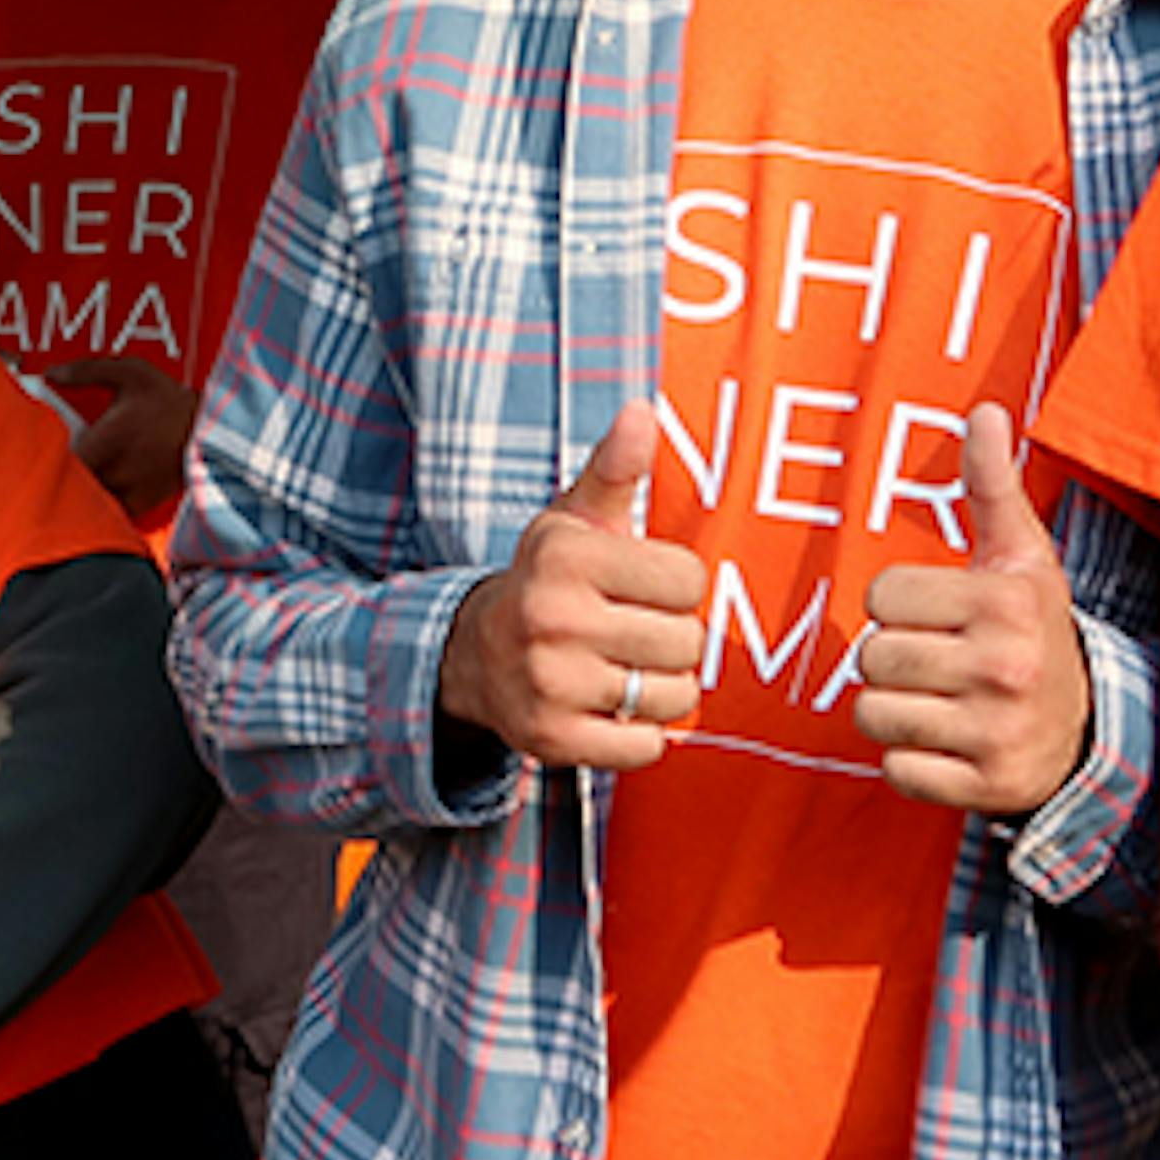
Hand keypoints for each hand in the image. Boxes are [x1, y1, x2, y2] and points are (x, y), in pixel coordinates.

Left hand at [43, 353, 197, 519]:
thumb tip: (52, 373)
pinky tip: (95, 486)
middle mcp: (116, 472)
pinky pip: (106, 512)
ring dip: (76, 491)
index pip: (60, 462)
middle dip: (58, 474)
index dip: (44, 457)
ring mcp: (128, 492)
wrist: (211, 432)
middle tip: (56, 459)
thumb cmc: (170, 401)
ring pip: (86, 502)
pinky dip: (96, 504)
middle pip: (69, 486)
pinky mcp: (139, 505)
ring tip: (74, 474)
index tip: (38, 446)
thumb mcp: (131, 372)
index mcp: (108, 440)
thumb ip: (87, 371)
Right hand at [437, 404, 704, 769]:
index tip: (643, 587)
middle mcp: (554, 619)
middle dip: (673, 639)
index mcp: (567, 557)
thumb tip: (643, 411)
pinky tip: (610, 708)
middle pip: (687, 641)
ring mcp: (551, 684)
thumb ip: (615, 467)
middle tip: (635, 633)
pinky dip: (640, 735)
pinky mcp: (553, 740)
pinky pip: (645, 748)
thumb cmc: (546, 581)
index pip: (688, 578)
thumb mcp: (573, 521)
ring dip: (662, 690)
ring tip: (627, 671)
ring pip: (674, 698)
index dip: (675, 584)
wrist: (471, 655)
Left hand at [853, 403, 1093, 812]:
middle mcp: (1005, 666)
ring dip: (893, 708)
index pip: (882, 595)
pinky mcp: (988, 786)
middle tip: (933, 660)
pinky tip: (946, 742)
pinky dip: (909, 760)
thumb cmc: (1033, 628)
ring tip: (935, 699)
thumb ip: (993, 485)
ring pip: (873, 713)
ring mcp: (997, 731)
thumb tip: (984, 411)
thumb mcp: (1022, 555)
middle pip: (871, 656)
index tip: (936, 613)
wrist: (1091, 729)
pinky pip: (897, 769)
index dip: (898, 603)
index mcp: (1007, 602)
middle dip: (891, 657)